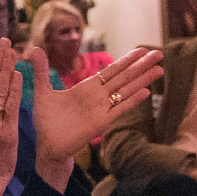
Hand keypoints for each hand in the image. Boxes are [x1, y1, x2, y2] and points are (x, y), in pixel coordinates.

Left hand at [28, 46, 163, 161]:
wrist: (47, 146)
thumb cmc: (46, 121)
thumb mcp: (42, 92)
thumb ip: (41, 71)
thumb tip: (35, 49)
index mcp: (87, 88)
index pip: (111, 71)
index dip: (126, 60)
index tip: (141, 49)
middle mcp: (98, 97)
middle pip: (124, 77)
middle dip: (141, 65)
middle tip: (159, 54)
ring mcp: (101, 109)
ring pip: (126, 91)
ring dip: (142, 80)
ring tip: (160, 69)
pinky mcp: (101, 123)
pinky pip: (119, 109)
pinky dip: (132, 100)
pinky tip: (145, 92)